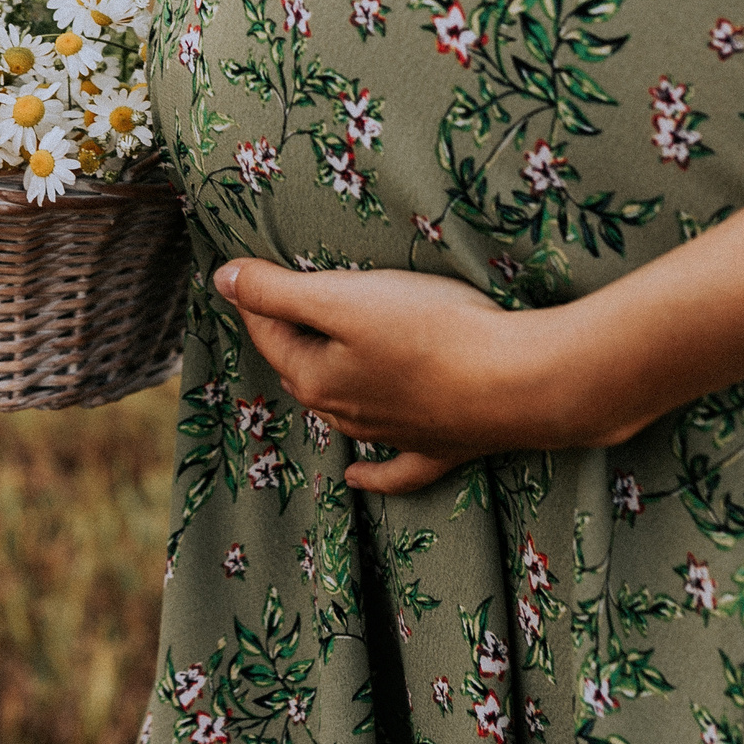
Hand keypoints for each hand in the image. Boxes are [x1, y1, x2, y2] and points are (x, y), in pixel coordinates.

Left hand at [213, 259, 646, 493]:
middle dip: (292, 336)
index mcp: (315, 377)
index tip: (251, 269)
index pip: (270, 331)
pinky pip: (394, 467)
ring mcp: (394, 436)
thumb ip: (279, 290)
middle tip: (289, 302)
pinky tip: (356, 475)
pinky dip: (373, 472)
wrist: (521, 382)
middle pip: (303, 369)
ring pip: (342, 411)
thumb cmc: (432, 331)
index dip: (258, 296)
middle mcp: (346, 414)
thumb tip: (222, 278)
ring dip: (326, 388)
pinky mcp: (440, 448)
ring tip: (315, 362)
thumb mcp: (346, 297)